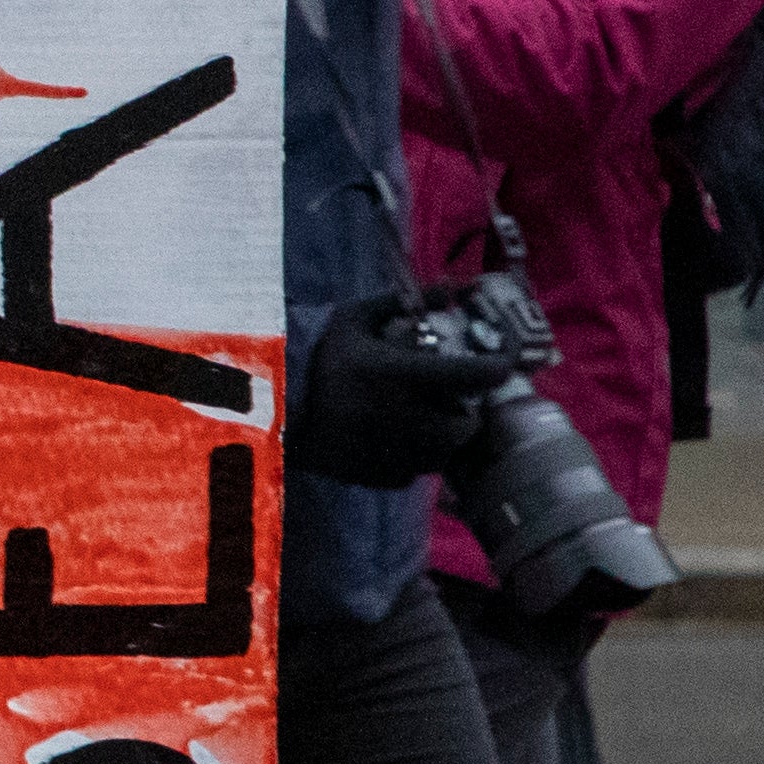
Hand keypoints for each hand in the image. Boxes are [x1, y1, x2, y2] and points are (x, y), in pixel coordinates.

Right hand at [290, 291, 523, 489]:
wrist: (267, 401)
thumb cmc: (315, 353)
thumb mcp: (354, 318)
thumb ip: (403, 303)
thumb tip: (451, 288)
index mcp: (402, 373)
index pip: (477, 375)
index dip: (496, 369)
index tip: (497, 364)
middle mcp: (404, 416)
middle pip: (466, 424)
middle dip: (464, 412)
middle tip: (451, 400)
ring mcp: (391, 451)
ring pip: (444, 453)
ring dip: (442, 438)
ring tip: (425, 423)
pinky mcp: (375, 475)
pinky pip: (413, 473)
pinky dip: (413, 459)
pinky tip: (395, 442)